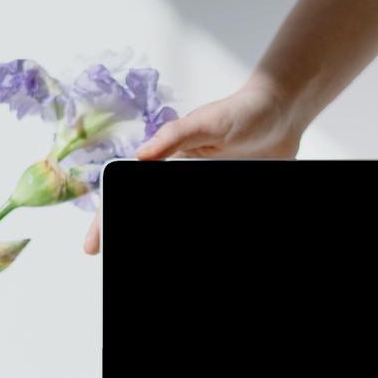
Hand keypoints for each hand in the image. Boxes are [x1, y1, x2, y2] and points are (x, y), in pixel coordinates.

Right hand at [83, 80, 303, 253]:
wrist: (282, 117)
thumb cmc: (241, 112)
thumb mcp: (205, 123)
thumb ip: (174, 137)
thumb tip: (139, 157)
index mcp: (165, 158)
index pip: (127, 190)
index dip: (106, 218)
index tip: (95, 244)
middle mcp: (176, 177)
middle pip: (143, 211)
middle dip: (126, 236)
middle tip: (114, 259)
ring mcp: (198, 190)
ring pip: (171, 222)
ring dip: (154, 242)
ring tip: (143, 264)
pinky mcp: (221, 199)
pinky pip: (205, 226)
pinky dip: (192, 242)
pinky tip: (186, 261)